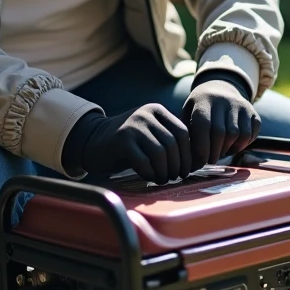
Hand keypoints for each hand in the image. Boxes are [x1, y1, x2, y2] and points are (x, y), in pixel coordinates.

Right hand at [66, 104, 191, 183]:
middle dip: (178, 165)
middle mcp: (145, 115)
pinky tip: (150, 177)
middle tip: (175, 177)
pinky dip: (151, 173)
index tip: (188, 169)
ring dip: (165, 171)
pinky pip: (144, 162)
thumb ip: (168, 138)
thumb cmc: (128, 143)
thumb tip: (195, 160)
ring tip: (163, 179)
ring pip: (160, 153)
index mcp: (156, 110)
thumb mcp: (150, 132)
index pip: (182, 132)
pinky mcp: (122, 142)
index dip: (189, 153)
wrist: (93, 141)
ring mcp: (133, 127)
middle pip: (173, 143)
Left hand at [183, 73, 261, 169]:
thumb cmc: (199, 108)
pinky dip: (243, 145)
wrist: (219, 88)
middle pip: (221, 133)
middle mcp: (224, 100)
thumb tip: (189, 159)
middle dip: (215, 153)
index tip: (199, 163)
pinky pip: (251, 134)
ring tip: (220, 152)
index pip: (203, 126)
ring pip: (238, 135)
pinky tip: (233, 146)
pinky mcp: (252, 111)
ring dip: (229, 150)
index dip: (201, 148)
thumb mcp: (188, 114)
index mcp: (204, 101)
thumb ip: (187, 133)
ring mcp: (240, 105)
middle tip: (210, 160)